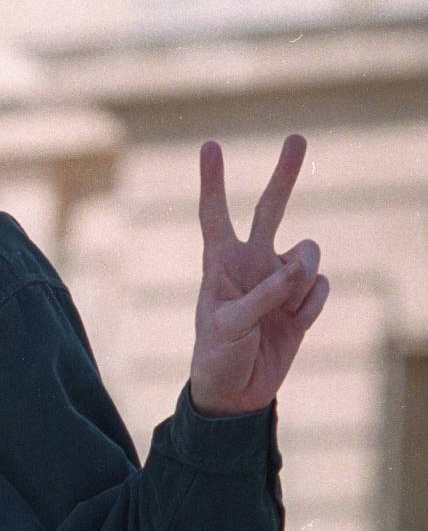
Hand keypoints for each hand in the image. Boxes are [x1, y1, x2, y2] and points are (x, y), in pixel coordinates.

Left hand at [188, 133, 328, 415]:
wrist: (237, 393)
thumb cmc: (218, 357)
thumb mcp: (230, 327)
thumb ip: (264, 294)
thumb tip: (300, 267)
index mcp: (220, 264)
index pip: (214, 214)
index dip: (213, 181)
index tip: (210, 145)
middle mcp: (251, 263)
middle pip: (270, 209)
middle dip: (284, 175)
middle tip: (297, 138)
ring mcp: (278, 279)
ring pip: (308, 254)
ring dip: (301, 280)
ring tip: (280, 311)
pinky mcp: (301, 300)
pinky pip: (319, 288)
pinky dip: (310, 307)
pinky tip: (292, 325)